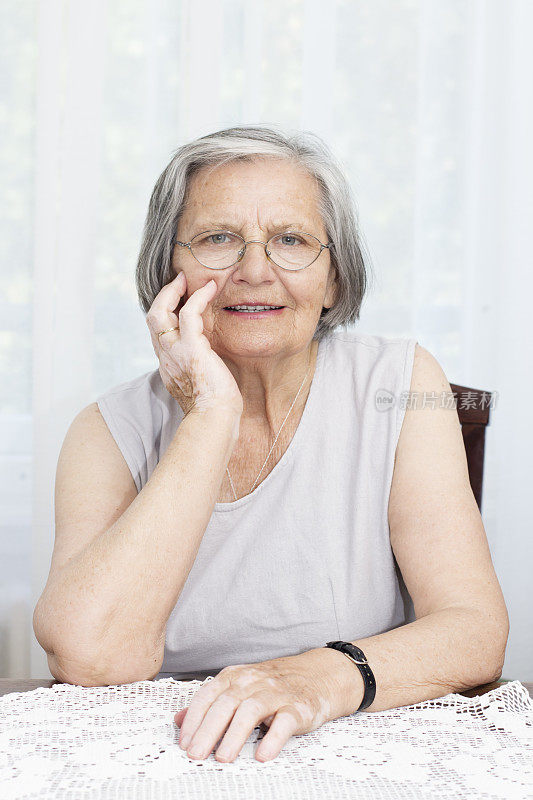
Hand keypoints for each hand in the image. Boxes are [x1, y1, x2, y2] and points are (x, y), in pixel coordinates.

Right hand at [145, 271, 242, 416]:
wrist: (215, 418)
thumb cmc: (215, 405)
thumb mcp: (199, 381)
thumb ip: (197, 367)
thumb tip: (209, 358)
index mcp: (168, 364)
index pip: (158, 331)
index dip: (165, 312)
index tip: (178, 299)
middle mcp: (166, 356)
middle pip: (151, 318)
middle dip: (163, 296)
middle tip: (179, 281)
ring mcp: (175, 352)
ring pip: (159, 313)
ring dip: (173, 291)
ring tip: (188, 279)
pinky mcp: (192, 349)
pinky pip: (189, 314)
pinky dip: (198, 298)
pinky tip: (210, 289)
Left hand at [173, 648, 362, 762]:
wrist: (318, 675)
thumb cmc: (274, 685)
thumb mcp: (239, 687)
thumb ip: (210, 704)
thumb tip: (178, 721)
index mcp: (235, 677)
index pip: (208, 695)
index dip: (194, 719)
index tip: (184, 742)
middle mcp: (254, 682)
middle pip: (226, 703)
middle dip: (208, 730)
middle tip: (196, 754)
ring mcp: (277, 694)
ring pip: (251, 710)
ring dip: (235, 735)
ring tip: (223, 758)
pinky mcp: (298, 707)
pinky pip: (284, 722)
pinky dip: (273, 738)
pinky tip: (262, 754)